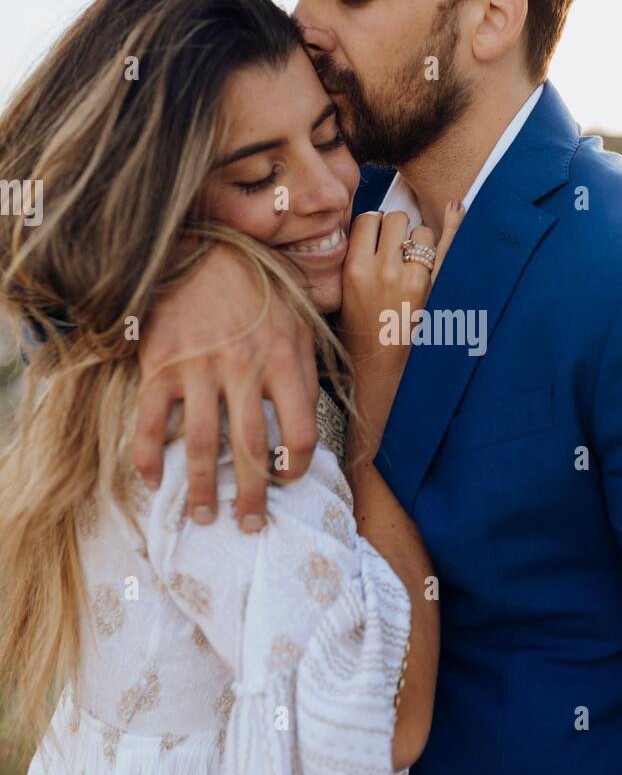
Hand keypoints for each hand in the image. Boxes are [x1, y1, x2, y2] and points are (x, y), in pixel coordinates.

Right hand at [133, 244, 318, 529]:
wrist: (202, 248)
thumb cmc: (258, 288)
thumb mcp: (298, 321)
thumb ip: (306, 368)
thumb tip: (318, 415)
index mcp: (284, 361)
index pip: (299, 433)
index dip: (296, 466)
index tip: (286, 479)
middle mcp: (242, 369)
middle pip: (249, 450)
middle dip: (250, 497)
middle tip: (249, 526)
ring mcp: (198, 368)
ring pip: (199, 446)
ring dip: (201, 490)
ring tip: (205, 517)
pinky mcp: (159, 364)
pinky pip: (150, 421)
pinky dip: (148, 457)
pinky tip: (154, 481)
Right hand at [338, 202, 462, 454]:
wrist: (381, 373)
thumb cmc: (361, 335)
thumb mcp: (342, 296)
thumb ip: (352, 260)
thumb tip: (366, 223)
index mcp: (353, 270)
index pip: (367, 219)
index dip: (374, 225)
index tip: (377, 238)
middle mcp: (382, 269)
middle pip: (395, 218)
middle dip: (398, 229)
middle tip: (397, 250)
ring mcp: (412, 278)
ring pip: (421, 230)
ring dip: (420, 240)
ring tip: (415, 264)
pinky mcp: (436, 289)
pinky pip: (448, 245)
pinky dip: (454, 225)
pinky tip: (455, 208)